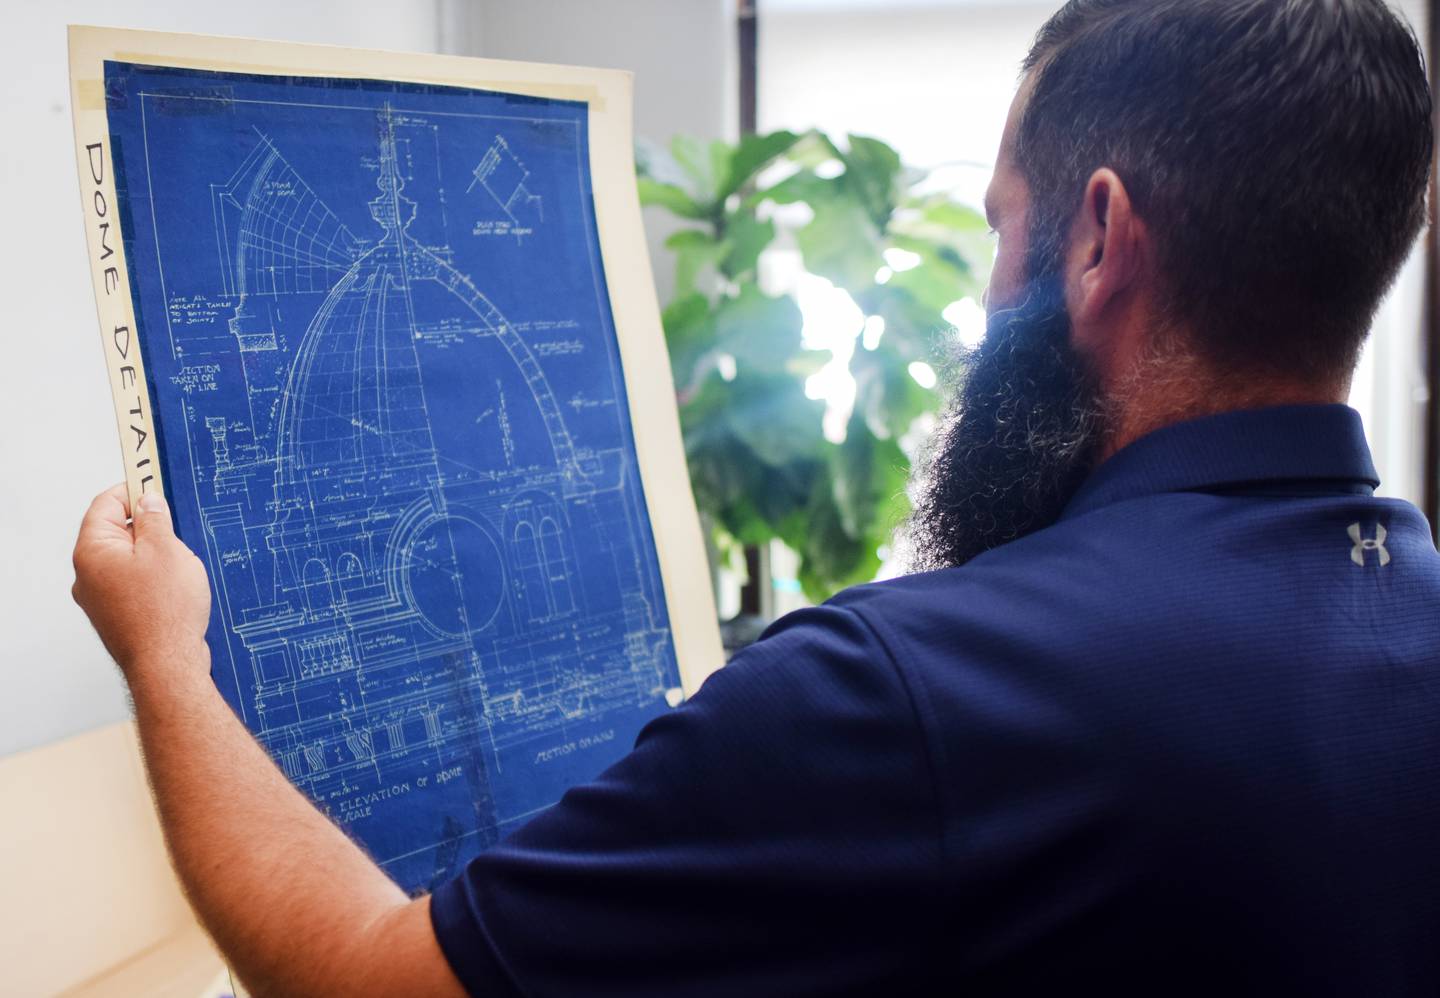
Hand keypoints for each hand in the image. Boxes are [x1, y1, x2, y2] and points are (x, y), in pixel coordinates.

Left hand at [72, 484, 211, 683]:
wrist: (167, 664)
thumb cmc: (165, 611)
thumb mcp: (167, 550)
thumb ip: (154, 519)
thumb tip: (148, 501)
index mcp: (92, 551)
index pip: (106, 504)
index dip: (132, 489)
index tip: (154, 483)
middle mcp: (88, 574)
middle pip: (117, 532)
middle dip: (149, 527)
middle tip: (177, 530)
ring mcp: (99, 598)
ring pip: (128, 560)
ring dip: (155, 556)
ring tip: (181, 569)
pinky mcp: (117, 615)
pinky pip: (134, 584)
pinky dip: (154, 580)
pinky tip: (177, 590)